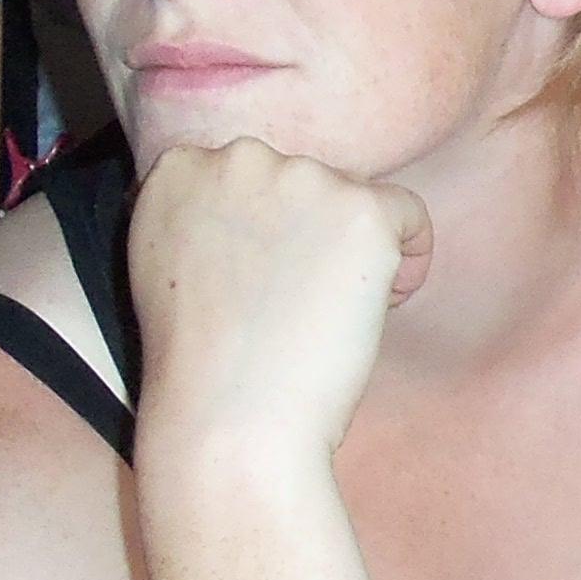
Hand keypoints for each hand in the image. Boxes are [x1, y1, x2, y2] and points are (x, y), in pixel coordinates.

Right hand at [125, 135, 435, 453]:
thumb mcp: (170, 269)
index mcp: (178, 170)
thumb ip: (205, 218)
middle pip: (306, 183)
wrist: (229, 420)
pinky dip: (408, 262)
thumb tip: (264, 210)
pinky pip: (409, 216)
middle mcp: (236, 159)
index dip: (267, 235)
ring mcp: (300, 178)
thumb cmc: (201, 368)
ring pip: (355, 200)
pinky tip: (375, 307)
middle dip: (310, 238)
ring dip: (353, 255)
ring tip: (318, 318)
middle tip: (288, 308)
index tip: (257, 287)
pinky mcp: (359, 210)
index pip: (250, 177)